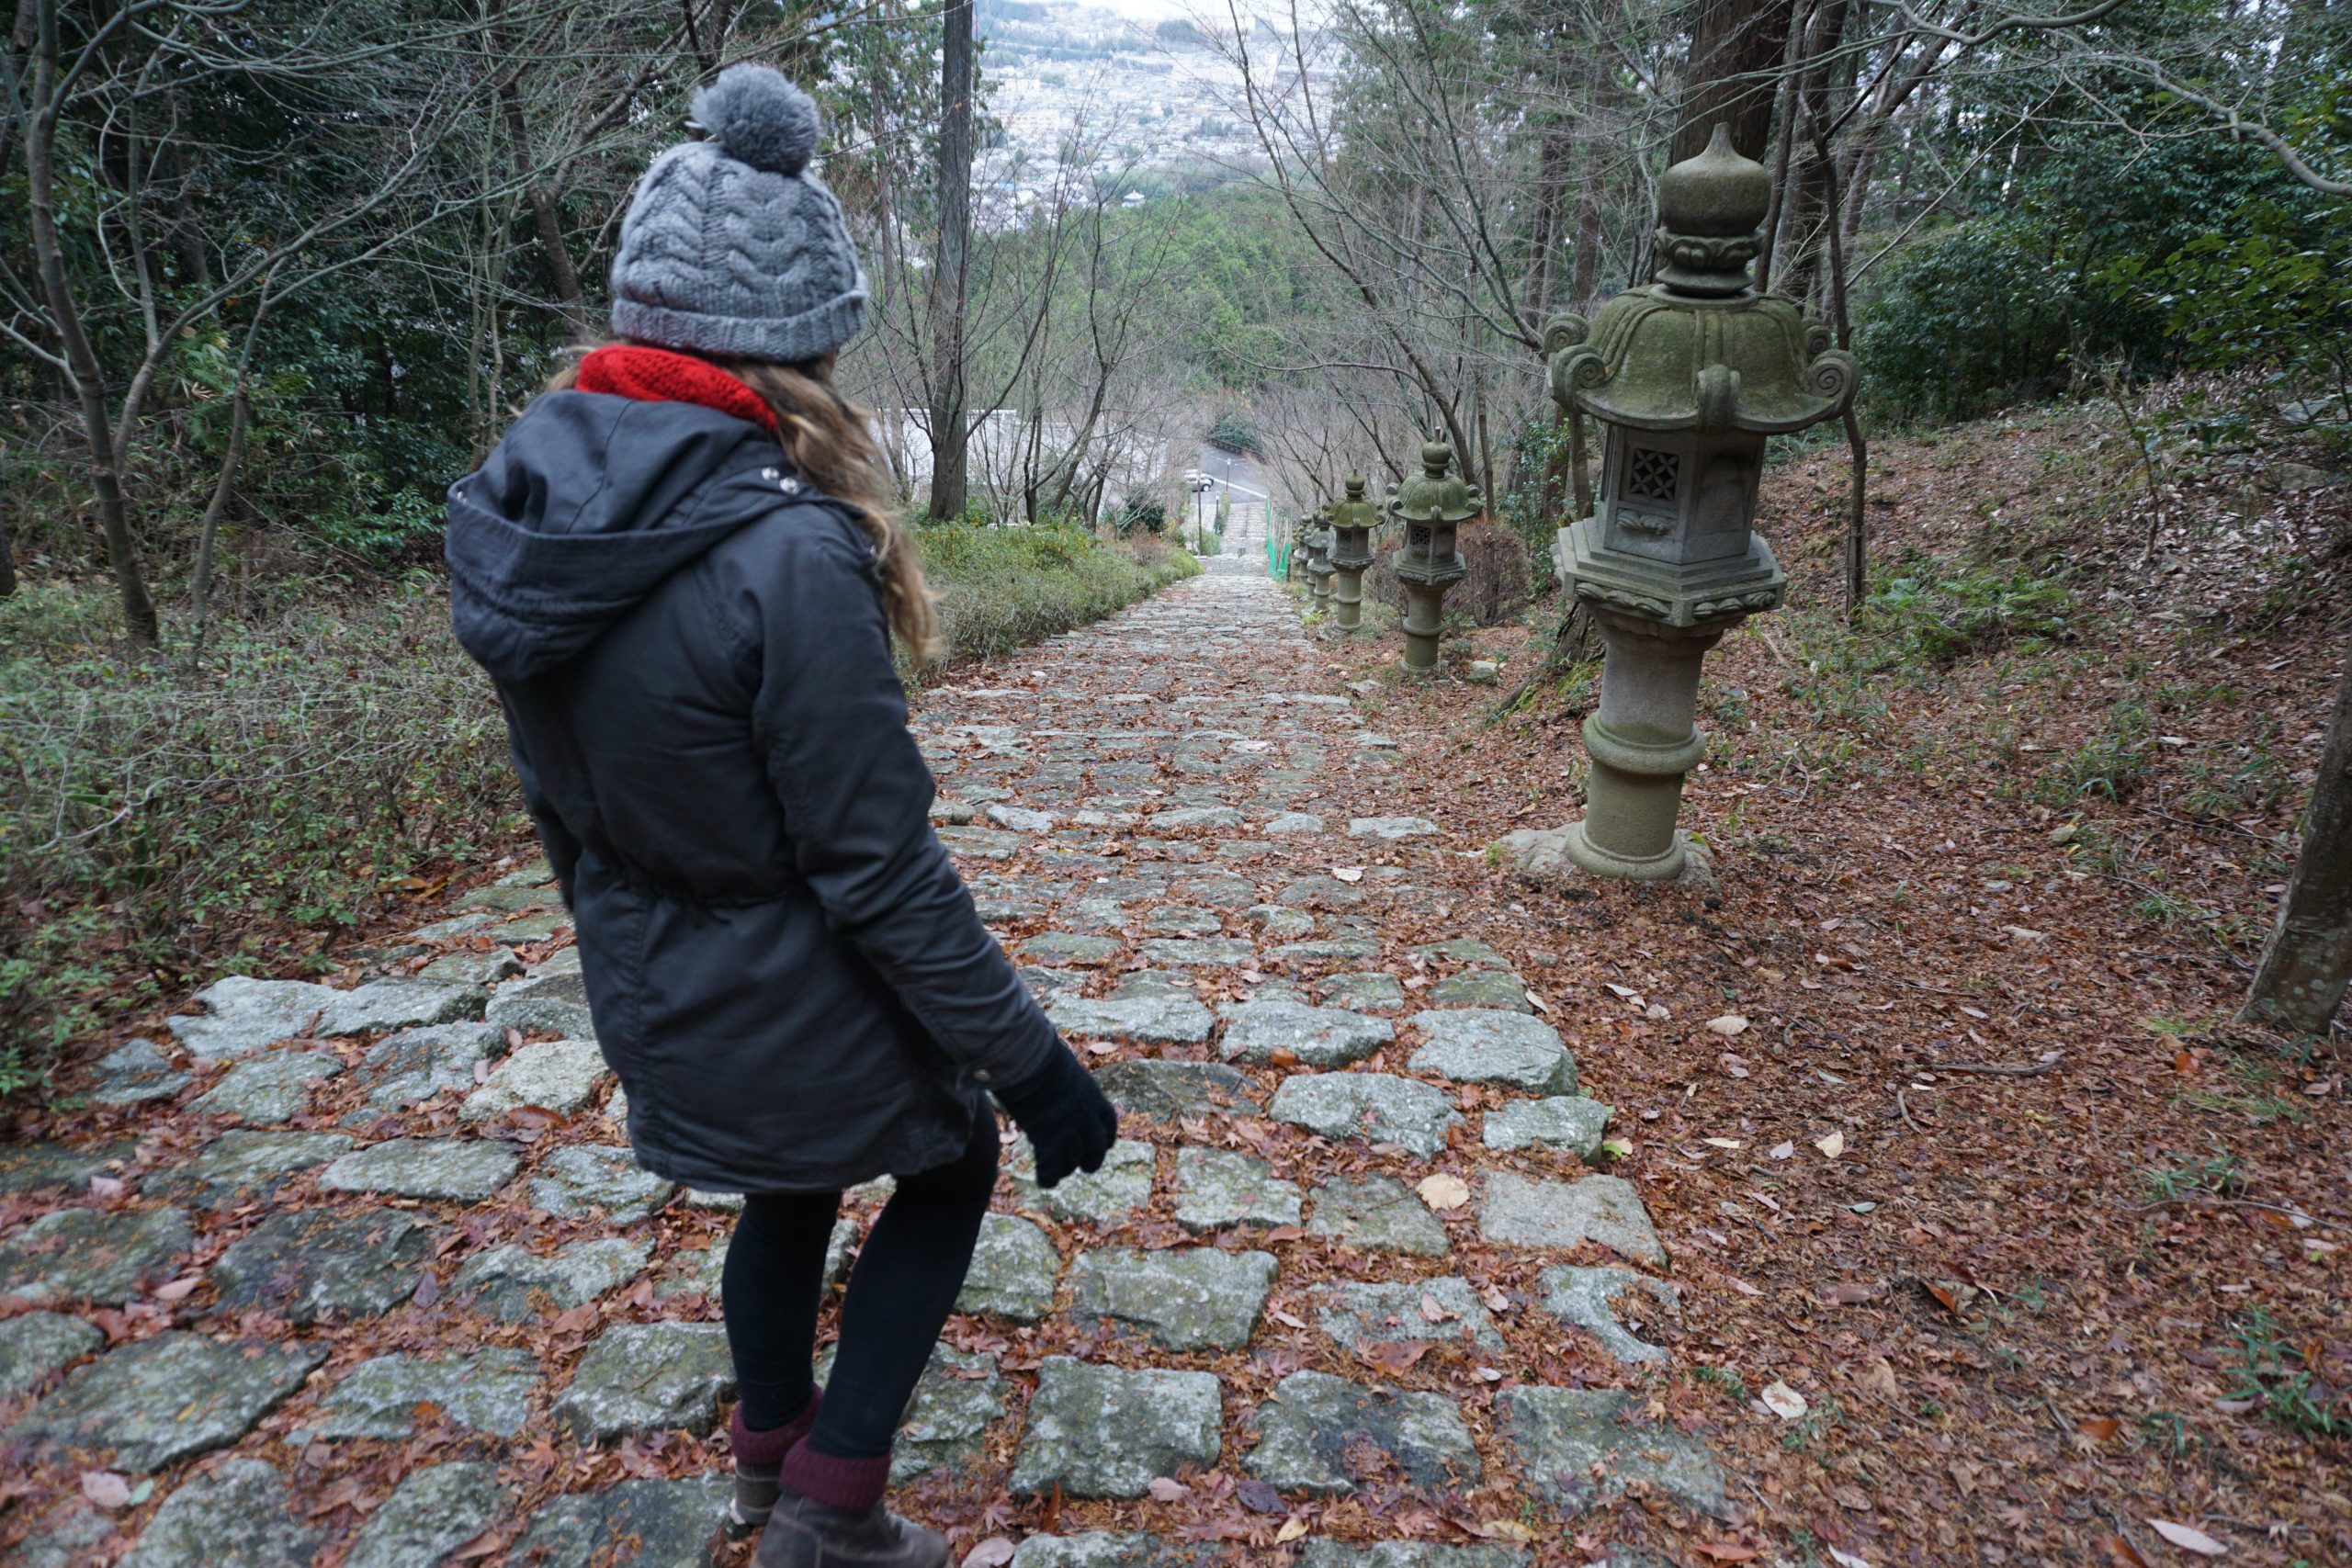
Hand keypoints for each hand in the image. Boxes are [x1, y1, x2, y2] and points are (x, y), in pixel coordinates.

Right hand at [992, 1044, 1116, 1188]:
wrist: (1030, 1059)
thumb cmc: (1040, 1055)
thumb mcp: (1063, 1066)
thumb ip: (1065, 1080)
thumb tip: (1053, 1072)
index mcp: (1093, 1095)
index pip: (1108, 1122)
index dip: (1106, 1136)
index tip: (1104, 1144)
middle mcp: (1086, 1116)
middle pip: (1097, 1149)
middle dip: (1091, 1160)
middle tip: (1083, 1166)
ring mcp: (1068, 1129)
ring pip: (1073, 1162)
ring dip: (1065, 1168)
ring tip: (1057, 1171)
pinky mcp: (1048, 1139)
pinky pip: (1051, 1167)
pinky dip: (1048, 1178)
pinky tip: (1044, 1181)